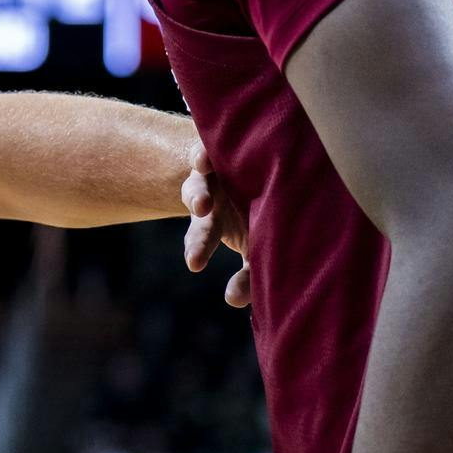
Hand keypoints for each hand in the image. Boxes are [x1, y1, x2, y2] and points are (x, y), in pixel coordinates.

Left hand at [182, 141, 250, 307]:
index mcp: (214, 226)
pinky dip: (202, 156)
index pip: (205, 247)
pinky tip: (202, 160)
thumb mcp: (257, 240)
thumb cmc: (256, 208)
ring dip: (199, 197)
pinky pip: (204, 152)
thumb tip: (234, 301)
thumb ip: (251, 272)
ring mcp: (211, 177)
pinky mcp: (215, 151)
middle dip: (198, 244)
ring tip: (202, 206)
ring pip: (199, 189)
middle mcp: (208, 204)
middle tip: (194, 262)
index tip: (200, 274)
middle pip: (201, 227)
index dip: (206, 261)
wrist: (250, 157)